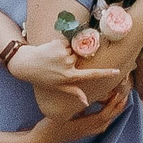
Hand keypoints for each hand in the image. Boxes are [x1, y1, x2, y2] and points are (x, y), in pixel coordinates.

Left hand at [7, 40, 124, 104]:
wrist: (25, 64)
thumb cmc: (42, 78)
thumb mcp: (58, 87)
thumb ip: (74, 92)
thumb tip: (87, 102)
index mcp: (70, 77)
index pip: (92, 75)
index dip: (105, 73)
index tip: (117, 71)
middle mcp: (69, 66)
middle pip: (80, 56)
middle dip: (72, 56)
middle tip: (57, 62)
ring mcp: (63, 54)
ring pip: (73, 47)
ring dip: (65, 49)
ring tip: (52, 56)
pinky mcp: (58, 44)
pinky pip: (66, 40)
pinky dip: (59, 42)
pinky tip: (50, 49)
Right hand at [24, 82, 128, 142]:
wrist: (39, 142)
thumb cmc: (47, 127)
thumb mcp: (59, 116)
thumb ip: (73, 108)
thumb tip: (87, 100)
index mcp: (83, 126)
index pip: (103, 115)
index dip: (113, 105)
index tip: (120, 94)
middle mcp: (86, 131)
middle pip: (107, 120)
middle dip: (117, 108)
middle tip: (125, 96)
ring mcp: (83, 133)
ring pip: (103, 124)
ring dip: (112, 113)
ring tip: (117, 103)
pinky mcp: (79, 133)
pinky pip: (96, 125)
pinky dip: (103, 117)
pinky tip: (100, 110)